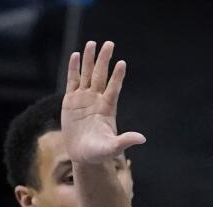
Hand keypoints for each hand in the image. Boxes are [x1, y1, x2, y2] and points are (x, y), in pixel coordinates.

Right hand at [61, 41, 145, 164]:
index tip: (122, 63)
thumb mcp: (112, 148)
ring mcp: (83, 98)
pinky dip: (73, 69)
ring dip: (89, 60)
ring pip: (87, 75)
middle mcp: (97, 100)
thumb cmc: (99, 152)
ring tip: (92, 43)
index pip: (114, 88)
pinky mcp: (70, 101)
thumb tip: (142, 139)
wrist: (83, 155)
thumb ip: (125, 141)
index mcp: (107, 108)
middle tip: (109, 44)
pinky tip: (75, 56)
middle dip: (104, 60)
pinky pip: (72, 82)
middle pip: (101, 76)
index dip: (117, 77)